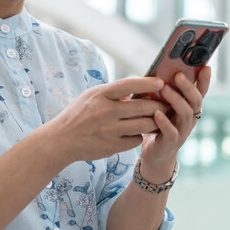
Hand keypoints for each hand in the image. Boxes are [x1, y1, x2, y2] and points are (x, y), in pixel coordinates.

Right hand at [47, 77, 168, 163]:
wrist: (61, 140)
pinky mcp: (112, 146)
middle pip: (142, 107)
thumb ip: (113, 93)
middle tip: (168, 103)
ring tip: (160, 118)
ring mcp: (109, 131)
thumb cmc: (78, 114)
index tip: (161, 82)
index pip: (128, 85)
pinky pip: (136, 140)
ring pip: (143, 125)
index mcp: (100, 95)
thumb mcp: (91, 96)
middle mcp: (105, 112)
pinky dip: (140, 135)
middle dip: (159, 105)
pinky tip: (139, 132)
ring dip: (155, 121)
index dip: (147, 83)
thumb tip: (137, 90)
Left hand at [138, 67, 211, 182]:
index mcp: (191, 107)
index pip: (201, 91)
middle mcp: (191, 118)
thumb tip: (160, 70)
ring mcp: (183, 130)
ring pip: (185, 114)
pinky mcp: (172, 142)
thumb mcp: (166, 106)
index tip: (207, 66)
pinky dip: (164, 122)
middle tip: (178, 75)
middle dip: (188, 87)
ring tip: (164, 89)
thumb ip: (167, 91)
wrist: (157, 153)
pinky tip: (157, 114)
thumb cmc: (160, 124)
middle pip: (195, 100)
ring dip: (176, 100)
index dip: (205, 80)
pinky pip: (171, 131)